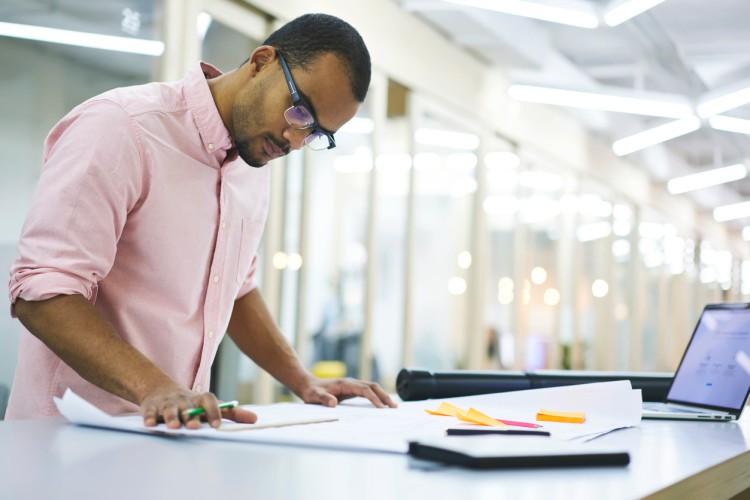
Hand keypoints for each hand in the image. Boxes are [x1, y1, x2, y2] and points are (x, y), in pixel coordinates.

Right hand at [140, 385, 257, 428]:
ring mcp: (168, 403)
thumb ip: (232, 414)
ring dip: (171, 417)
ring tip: (172, 427)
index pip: (210, 401)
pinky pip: (150, 412)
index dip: (214, 412)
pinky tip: (150, 425)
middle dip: (191, 416)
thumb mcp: (211, 406)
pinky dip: (149, 418)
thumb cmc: (193, 404)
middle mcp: (184, 400)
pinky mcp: (152, 407)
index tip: (217, 426)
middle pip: (188, 407)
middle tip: (194, 427)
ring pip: (169, 409)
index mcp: (200, 399)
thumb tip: (255, 419)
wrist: (163, 391)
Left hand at [297, 377, 397, 408]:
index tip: (381, 408)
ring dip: (382, 396)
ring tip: (392, 406)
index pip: (364, 389)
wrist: (308, 385)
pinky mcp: (352, 390)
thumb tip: (333, 403)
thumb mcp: (314, 396)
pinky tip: (381, 404)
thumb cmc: (311, 391)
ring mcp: (352, 385)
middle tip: (394, 407)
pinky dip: (376, 396)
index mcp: (345, 384)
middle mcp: (351, 383)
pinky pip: (367, 392)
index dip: (373, 398)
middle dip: (384, 396)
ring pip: (372, 388)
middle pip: (372, 386)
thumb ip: (323, 399)